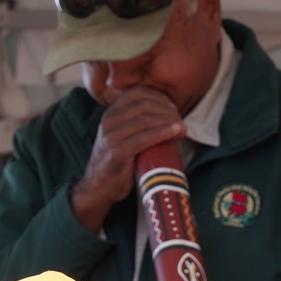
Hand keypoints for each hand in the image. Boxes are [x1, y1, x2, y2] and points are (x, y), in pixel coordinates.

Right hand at [69, 87, 185, 232]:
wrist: (98, 187)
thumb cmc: (117, 162)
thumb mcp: (122, 136)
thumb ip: (136, 123)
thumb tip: (166, 114)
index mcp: (111, 113)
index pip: (138, 93)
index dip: (159, 97)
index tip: (173, 108)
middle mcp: (109, 121)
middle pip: (145, 104)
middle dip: (167, 110)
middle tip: (180, 120)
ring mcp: (112, 136)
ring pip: (146, 120)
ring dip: (169, 121)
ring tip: (182, 128)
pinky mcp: (118, 152)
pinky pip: (144, 138)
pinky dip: (163, 132)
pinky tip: (176, 131)